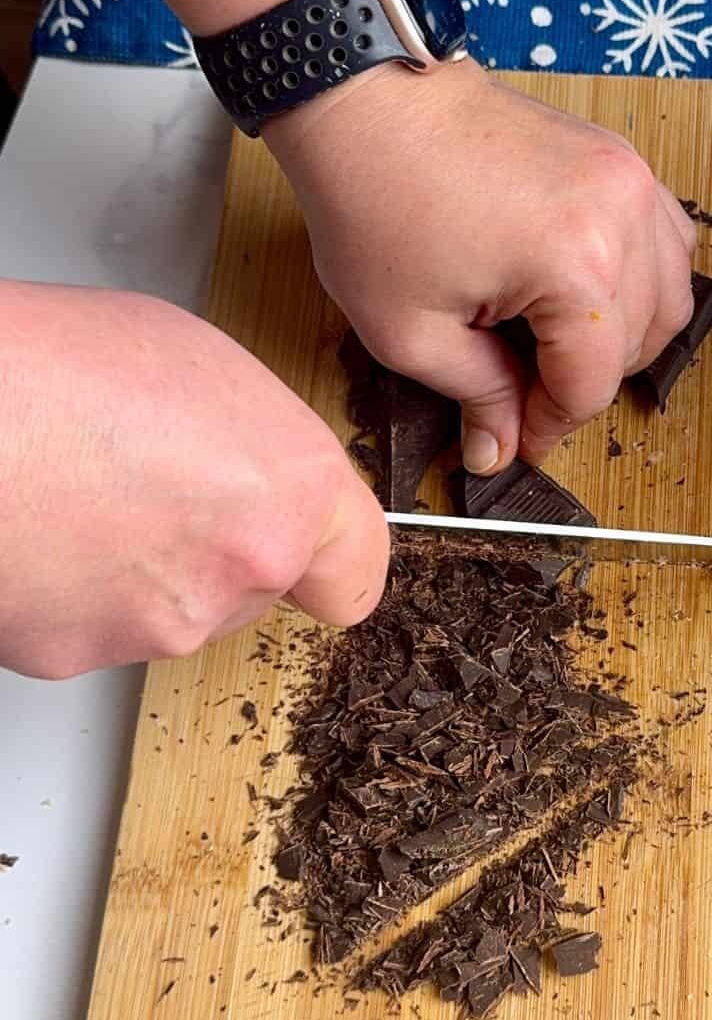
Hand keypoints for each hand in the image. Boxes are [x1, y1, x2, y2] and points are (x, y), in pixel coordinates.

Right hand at [0, 283, 388, 678]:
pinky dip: (77, 593)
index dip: (331, 558)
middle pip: (257, 585)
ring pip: (176, 608)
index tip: (316, 555)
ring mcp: (160, 625)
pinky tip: (46, 530)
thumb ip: (253, 439)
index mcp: (287, 492)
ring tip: (81, 492)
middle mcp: (240, 573)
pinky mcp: (78, 659)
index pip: (355, 568)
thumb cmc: (47, 367)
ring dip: (144, 566)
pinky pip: (98, 627)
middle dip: (219, 545)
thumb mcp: (193, 360)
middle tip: (151, 481)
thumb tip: (248, 468)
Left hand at [263, 58, 696, 472]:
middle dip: (581, 383)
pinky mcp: (620, 160)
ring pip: (670, 295)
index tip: (518, 439)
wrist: (365, 102)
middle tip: (524, 396)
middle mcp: (621, 217)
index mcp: (577, 266)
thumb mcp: (412, 332)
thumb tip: (499, 449)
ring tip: (558, 350)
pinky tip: (593, 297)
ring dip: (623, 338)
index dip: (551, 424)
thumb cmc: (376, 201)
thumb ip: (477, 396)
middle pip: (638, 344)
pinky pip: (668, 240)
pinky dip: (643, 280)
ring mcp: (630, 180)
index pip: (592, 383)